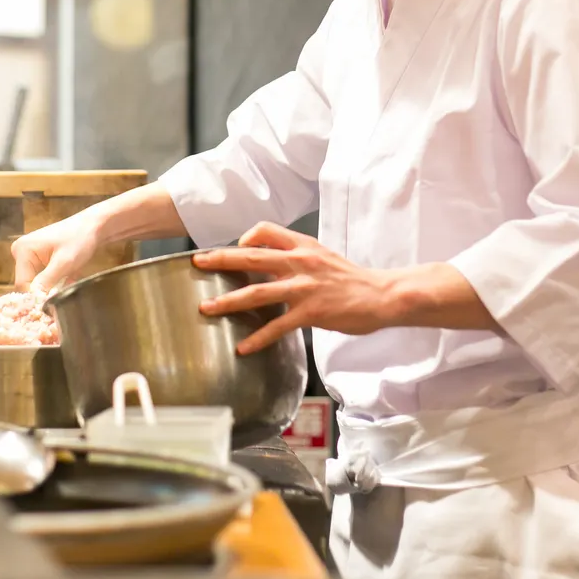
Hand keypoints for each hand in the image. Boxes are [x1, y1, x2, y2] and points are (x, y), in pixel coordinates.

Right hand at [12, 211, 103, 292]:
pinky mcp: (38, 258)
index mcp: (23, 250)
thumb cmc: (79, 239)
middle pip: (29, 283)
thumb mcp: (63, 263)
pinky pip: (43, 277)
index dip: (36, 296)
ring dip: (54, 286)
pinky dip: (56, 280)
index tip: (52, 303)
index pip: (22, 284)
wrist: (93, 226)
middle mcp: (21, 251)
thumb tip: (35, 301)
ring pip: (38, 282)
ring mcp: (29, 254)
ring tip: (70, 280)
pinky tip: (69, 275)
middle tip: (65, 289)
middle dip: (47, 290)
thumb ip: (46, 281)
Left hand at [191, 224, 398, 354]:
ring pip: (258, 292)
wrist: (382, 295)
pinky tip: (243, 348)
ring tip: (206, 309)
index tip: (234, 248)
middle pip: (251, 257)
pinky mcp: (311, 312)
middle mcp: (301, 262)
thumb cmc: (351, 278)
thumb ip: (296, 256)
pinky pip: (277, 326)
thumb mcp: (322, 255)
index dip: (245, 237)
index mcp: (303, 245)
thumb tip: (269, 262)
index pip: (265, 230)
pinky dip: (257, 338)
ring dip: (228, 301)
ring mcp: (305, 287)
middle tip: (196, 264)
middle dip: (220, 260)